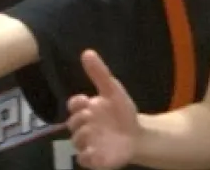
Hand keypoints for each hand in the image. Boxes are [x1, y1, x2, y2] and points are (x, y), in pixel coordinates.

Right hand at [64, 50, 142, 169]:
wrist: (137, 134)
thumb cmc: (122, 112)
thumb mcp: (113, 91)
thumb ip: (99, 73)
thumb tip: (87, 52)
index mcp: (86, 110)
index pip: (73, 105)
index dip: (76, 103)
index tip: (85, 99)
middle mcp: (83, 127)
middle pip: (72, 124)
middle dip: (79, 119)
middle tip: (91, 115)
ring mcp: (88, 144)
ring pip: (76, 142)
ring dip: (83, 136)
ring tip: (95, 131)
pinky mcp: (95, 159)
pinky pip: (84, 160)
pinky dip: (87, 157)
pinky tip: (96, 152)